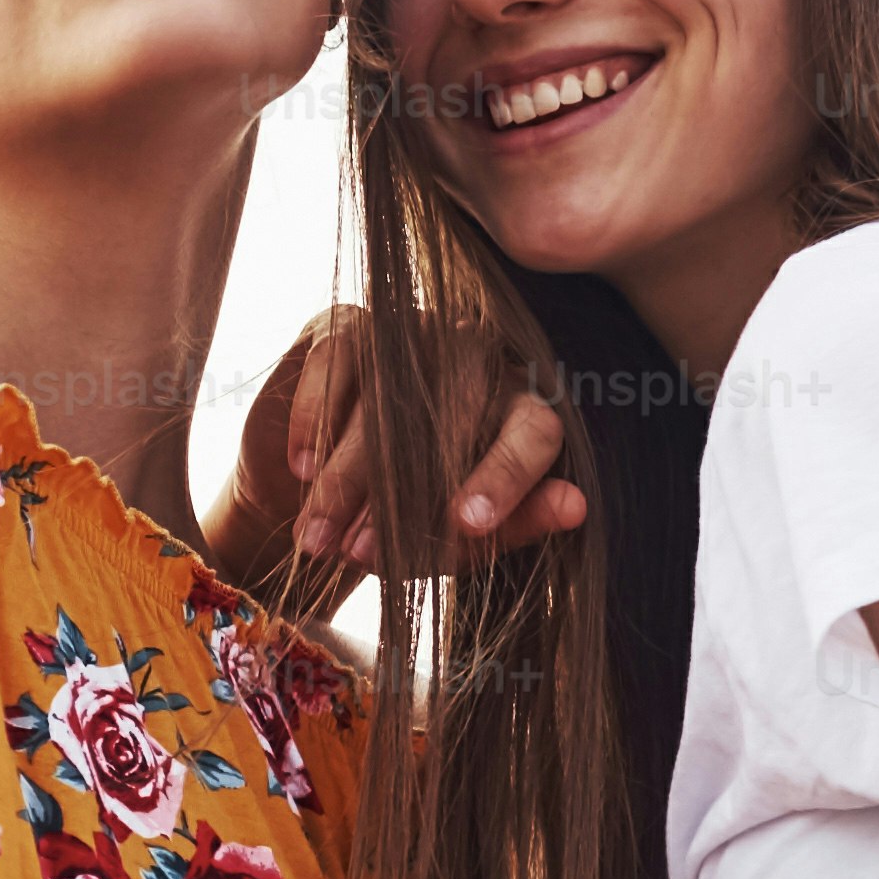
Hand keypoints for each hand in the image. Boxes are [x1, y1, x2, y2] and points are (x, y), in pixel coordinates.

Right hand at [212, 316, 581, 594]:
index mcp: (521, 407)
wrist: (319, 495)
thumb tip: (576, 506)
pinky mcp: (348, 325)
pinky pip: (337, 360)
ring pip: (387, 390)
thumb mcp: (460, 540)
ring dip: (346, 471)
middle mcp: (477, 357)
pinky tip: (302, 467)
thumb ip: (516, 525)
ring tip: (319, 535)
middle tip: (361, 553)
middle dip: (399, 492)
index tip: (468, 526)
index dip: (504, 476)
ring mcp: (411, 332)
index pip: (534, 430)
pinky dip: (314, 416)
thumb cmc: (406, 519)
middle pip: (454, 410)